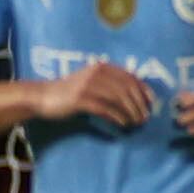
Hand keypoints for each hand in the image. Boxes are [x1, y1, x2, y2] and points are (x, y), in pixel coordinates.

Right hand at [37, 61, 156, 128]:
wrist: (42, 96)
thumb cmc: (70, 91)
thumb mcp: (91, 82)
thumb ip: (110, 84)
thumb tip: (137, 97)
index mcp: (102, 67)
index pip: (130, 77)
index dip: (144, 90)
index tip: (152, 103)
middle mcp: (96, 73)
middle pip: (127, 89)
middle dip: (140, 105)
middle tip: (145, 118)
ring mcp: (88, 85)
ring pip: (118, 99)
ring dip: (131, 113)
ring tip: (136, 123)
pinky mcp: (80, 99)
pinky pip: (105, 109)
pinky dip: (117, 117)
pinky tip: (123, 124)